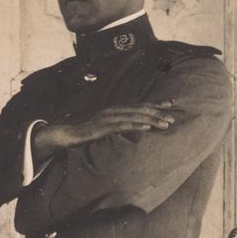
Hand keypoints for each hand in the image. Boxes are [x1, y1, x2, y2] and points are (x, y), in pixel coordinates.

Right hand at [31, 102, 175, 162]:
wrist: (63, 133)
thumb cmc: (82, 132)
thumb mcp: (102, 128)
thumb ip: (115, 127)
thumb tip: (126, 131)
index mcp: (115, 110)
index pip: (139, 105)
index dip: (155, 104)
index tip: (171, 104)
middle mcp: (113, 110)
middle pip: (140, 109)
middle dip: (158, 112)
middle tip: (174, 116)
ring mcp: (108, 118)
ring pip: (135, 116)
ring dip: (152, 119)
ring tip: (166, 123)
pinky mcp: (102, 127)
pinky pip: (122, 126)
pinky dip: (136, 125)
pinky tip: (147, 127)